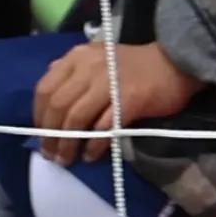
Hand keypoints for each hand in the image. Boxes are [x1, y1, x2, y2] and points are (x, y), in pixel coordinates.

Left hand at [32, 36, 198, 159]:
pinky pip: (103, 128)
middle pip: (58, 105)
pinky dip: (93, 145)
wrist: (176, 63)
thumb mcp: (98, 60)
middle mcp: (89, 66)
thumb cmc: (136, 66)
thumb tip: (50, 102)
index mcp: (78, 57)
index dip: (38, 115)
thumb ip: (74, 75)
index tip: (40, 133)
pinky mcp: (129, 100)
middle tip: (51, 154)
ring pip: (76, 118)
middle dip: (49, 134)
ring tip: (67, 159)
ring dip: (67, 144)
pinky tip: (90, 156)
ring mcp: (109, 82)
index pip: (45, 87)